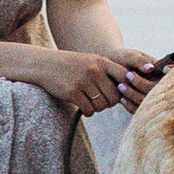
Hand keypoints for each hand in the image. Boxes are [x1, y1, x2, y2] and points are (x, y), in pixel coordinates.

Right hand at [31, 45, 159, 118]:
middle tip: (102, 102)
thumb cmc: (73, 66)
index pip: (125, 76)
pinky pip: (89, 110)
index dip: (127, 88)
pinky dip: (88, 112)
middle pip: (114, 96)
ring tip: (91, 103)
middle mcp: (94, 70)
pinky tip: (83, 106)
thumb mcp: (92, 62)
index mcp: (102, 62)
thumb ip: (108, 72)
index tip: (121, 94)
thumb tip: (127, 91)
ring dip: (98, 108)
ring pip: (102, 105)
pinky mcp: (72, 92)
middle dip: (110, 103)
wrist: (46, 65)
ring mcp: (83, 81)